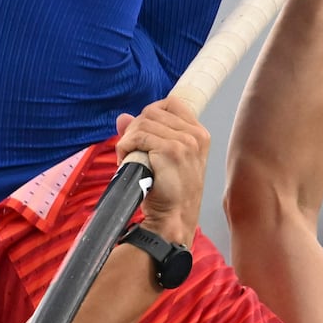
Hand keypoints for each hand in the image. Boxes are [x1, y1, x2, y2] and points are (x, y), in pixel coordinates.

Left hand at [115, 99, 209, 249]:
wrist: (173, 218)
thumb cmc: (170, 192)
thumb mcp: (165, 157)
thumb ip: (146, 133)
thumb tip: (122, 117)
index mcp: (199, 134)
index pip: (170, 104)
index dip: (150, 114)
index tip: (142, 133)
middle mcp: (195, 135)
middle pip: (152, 112)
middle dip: (135, 129)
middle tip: (131, 150)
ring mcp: (185, 142)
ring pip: (142, 123)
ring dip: (128, 140)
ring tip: (129, 158)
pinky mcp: (171, 151)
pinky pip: (137, 137)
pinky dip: (125, 147)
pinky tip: (126, 161)